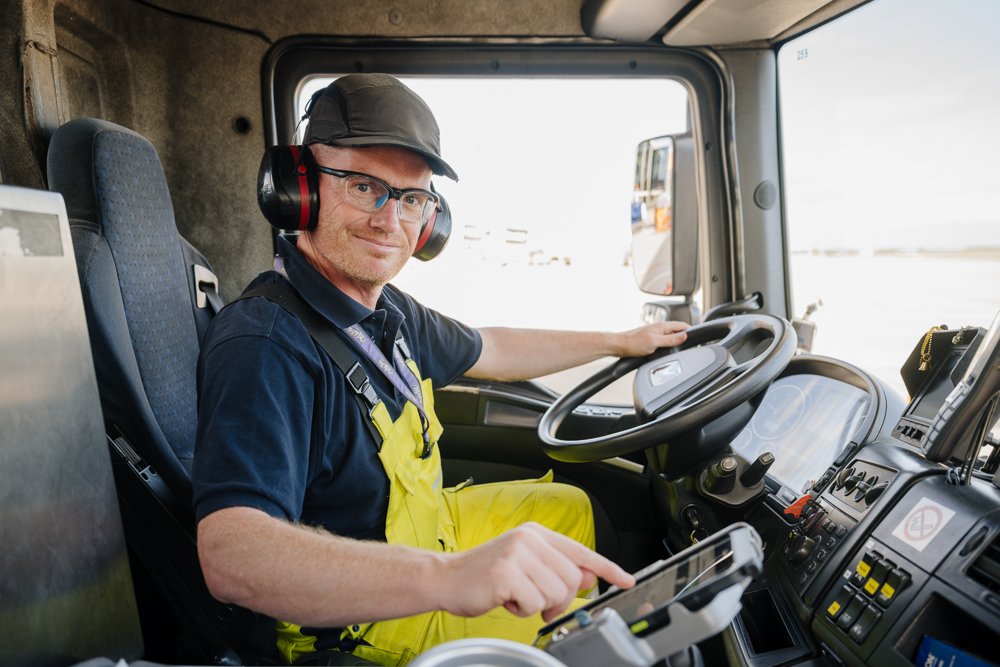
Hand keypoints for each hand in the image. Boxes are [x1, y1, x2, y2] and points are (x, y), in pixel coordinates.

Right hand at [435, 522, 634, 622]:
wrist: (446, 578)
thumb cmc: (484, 574)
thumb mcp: (524, 565)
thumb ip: (555, 568)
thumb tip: (588, 578)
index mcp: (536, 534)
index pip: (580, 551)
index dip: (607, 568)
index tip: (626, 579)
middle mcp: (529, 539)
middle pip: (571, 580)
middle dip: (556, 599)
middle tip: (533, 600)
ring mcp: (517, 554)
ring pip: (555, 594)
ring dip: (536, 605)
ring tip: (515, 595)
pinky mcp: (506, 574)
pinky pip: (533, 605)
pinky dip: (520, 610)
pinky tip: (504, 599)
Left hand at [614, 321, 687, 356]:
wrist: (618, 346)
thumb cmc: (633, 343)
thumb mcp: (655, 342)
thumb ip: (670, 339)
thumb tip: (685, 336)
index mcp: (662, 326)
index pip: (682, 325)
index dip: (691, 331)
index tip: (697, 338)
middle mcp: (659, 328)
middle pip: (678, 331)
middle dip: (685, 336)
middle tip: (692, 345)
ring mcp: (655, 334)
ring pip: (671, 336)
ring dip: (677, 340)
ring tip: (682, 347)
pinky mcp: (650, 340)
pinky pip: (664, 340)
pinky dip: (669, 344)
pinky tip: (668, 350)